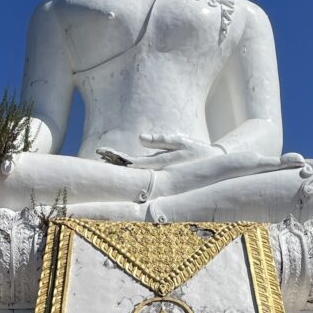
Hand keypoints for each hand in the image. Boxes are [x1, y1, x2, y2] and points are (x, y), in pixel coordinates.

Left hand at [98, 133, 222, 169]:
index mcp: (161, 165)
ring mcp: (158, 174)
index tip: (106, 152)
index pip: (135, 163)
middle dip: (115, 161)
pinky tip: (120, 160)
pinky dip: (129, 164)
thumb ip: (160, 140)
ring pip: (135, 170)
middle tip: (99, 153)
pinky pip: (142, 169)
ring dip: (120, 163)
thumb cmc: (197, 151)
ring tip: (104, 156)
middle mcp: (157, 172)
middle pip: (130, 168)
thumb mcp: (180, 142)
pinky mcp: (161, 172)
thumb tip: (139, 138)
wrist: (214, 165)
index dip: (119, 158)